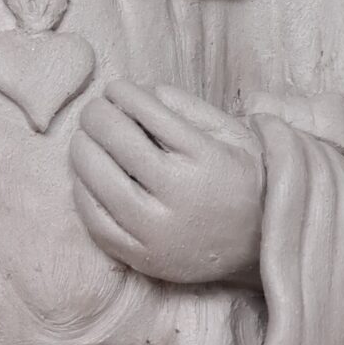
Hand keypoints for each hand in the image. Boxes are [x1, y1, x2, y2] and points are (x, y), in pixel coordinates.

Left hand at [69, 81, 264, 286]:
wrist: (260, 248)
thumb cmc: (243, 182)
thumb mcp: (234, 136)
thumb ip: (192, 109)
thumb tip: (145, 91)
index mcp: (206, 159)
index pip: (150, 114)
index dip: (125, 94)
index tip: (116, 88)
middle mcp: (179, 194)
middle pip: (120, 143)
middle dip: (98, 116)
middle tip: (94, 109)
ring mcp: (158, 230)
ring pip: (101, 182)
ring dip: (83, 151)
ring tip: (83, 138)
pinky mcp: (143, 256)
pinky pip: (97, 223)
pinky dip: (83, 194)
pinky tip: (85, 177)